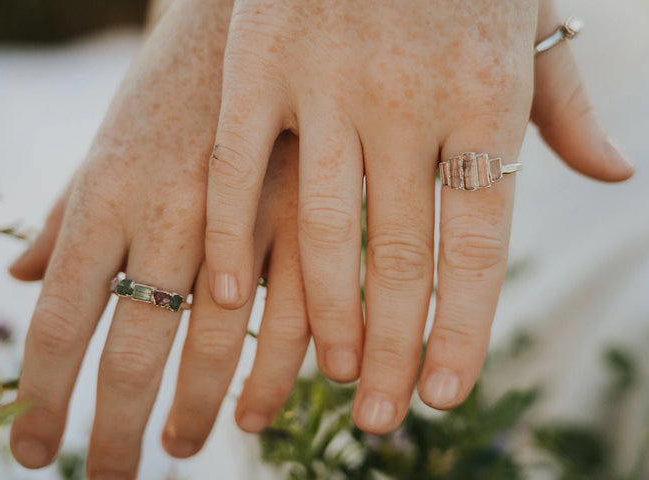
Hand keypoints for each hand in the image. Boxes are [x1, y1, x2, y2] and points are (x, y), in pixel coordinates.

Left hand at [9, 2, 307, 475]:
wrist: (246, 18)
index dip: (43, 394)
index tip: (34, 452)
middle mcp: (169, 212)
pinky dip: (278, 369)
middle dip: (117, 428)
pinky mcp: (302, 212)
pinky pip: (293, 309)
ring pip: (218, 341)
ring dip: (198, 408)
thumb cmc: (168, 87)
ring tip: (179, 449)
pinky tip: (258, 408)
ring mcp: (241, 215)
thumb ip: (66, 216)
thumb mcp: (105, 142)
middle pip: (135, 347)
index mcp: (109, 194)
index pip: (62, 317)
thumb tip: (14, 280)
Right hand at [204, 0, 633, 434]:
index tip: (440, 392)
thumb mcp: (529, 17)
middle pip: (401, 255)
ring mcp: (327, 82)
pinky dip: (233, 235)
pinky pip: (242, 167)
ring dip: (322, 313)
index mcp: (485, 95)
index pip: (479, 243)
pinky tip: (229, 300)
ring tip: (325, 379)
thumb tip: (613, 174)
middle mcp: (409, 100)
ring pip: (323, 226)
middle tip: (380, 417)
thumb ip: (564, 103)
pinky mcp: (259, 64)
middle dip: (390, 348)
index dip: (461, 326)